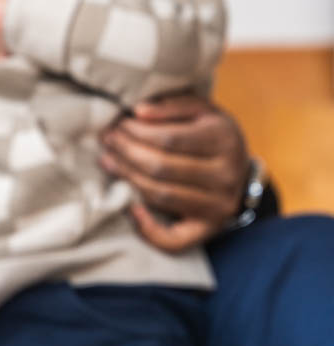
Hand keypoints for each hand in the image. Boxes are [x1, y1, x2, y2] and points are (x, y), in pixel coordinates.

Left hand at [101, 95, 249, 250]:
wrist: (239, 169)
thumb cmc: (209, 133)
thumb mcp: (200, 110)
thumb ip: (171, 105)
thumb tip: (139, 111)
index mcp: (225, 139)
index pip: (168, 138)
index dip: (135, 132)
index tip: (116, 124)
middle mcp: (227, 175)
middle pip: (161, 167)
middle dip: (126, 152)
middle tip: (107, 140)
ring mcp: (219, 205)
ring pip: (161, 195)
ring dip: (127, 178)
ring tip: (109, 161)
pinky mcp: (209, 228)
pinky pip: (175, 240)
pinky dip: (148, 229)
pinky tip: (130, 208)